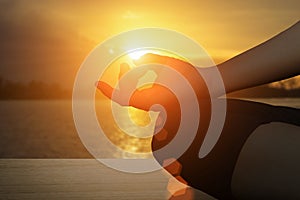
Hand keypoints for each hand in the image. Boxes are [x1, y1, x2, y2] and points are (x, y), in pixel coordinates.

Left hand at [96, 53, 210, 148]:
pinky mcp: (162, 102)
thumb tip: (137, 59)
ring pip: (136, 94)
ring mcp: (157, 104)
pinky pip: (145, 95)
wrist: (209, 87)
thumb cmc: (190, 77)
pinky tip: (144, 74)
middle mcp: (152, 105)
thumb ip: (150, 60)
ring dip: (131, 81)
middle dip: (123, 78)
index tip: (96, 83)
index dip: (108, 91)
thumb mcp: (168, 64)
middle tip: (124, 63)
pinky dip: (141, 84)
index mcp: (151, 99)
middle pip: (128, 94)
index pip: (122, 98)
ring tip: (132, 66)